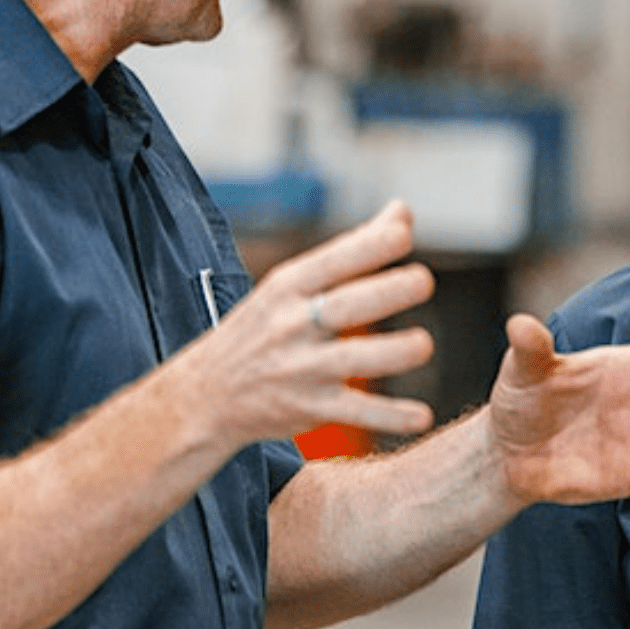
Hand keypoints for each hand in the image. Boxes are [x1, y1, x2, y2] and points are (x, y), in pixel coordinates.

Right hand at [171, 201, 438, 449]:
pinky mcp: (310, 408)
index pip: (334, 258)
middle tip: (424, 282)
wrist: (205, 395)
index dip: (373, 244)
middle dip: (391, 290)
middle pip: (349, 304)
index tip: (405, 236)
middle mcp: (293, 324)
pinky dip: (391, 416)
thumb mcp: (292, 282)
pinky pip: (356, 412)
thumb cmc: (263, 327)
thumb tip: (403, 212)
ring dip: (397, 351)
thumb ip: (353, 249)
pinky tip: (423, 416)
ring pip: (356, 359)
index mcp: (289, 285)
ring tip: (423, 345)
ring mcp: (301, 368)